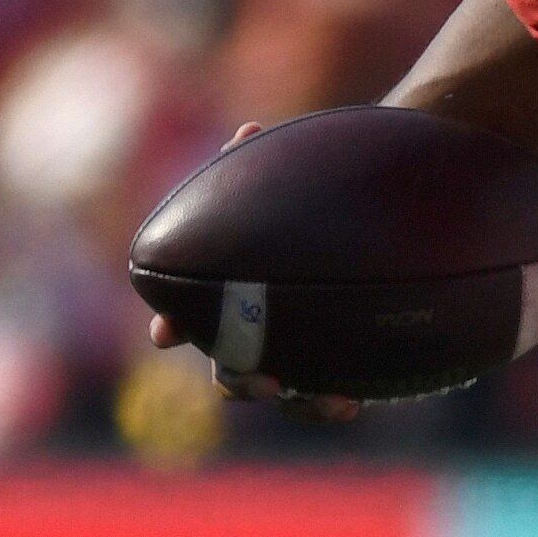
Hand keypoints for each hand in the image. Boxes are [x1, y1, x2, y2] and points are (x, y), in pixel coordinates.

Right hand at [140, 124, 362, 419]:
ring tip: (311, 395)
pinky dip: (326, 404)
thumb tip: (250, 132)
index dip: (171, 325)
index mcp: (227, 288)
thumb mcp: (289, 177)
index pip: (184, 312)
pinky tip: (350, 401)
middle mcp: (252, 326)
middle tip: (259, 378)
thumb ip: (262, 162)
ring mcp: (290, 350)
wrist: (371, 219)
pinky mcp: (327, 366)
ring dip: (286, 400)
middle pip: (226, 365)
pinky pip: (317, 398)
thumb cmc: (314, 197)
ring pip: (273, 390)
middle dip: (236, 377)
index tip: (167, 332)